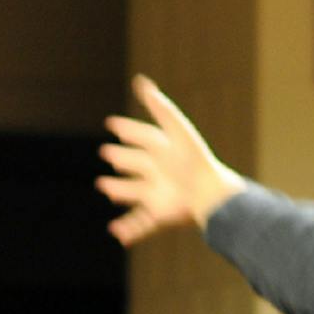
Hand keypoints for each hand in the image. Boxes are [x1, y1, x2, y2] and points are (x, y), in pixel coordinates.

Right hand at [98, 74, 244, 245]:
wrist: (209, 193)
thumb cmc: (195, 160)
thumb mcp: (176, 129)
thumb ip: (159, 107)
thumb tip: (141, 82)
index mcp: (163, 151)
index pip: (142, 137)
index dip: (128, 130)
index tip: (113, 124)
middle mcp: (158, 172)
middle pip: (135, 163)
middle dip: (122, 157)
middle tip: (107, 152)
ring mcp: (156, 194)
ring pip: (132, 191)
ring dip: (118, 188)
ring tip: (104, 186)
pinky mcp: (158, 214)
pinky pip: (140, 224)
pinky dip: (127, 230)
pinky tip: (115, 232)